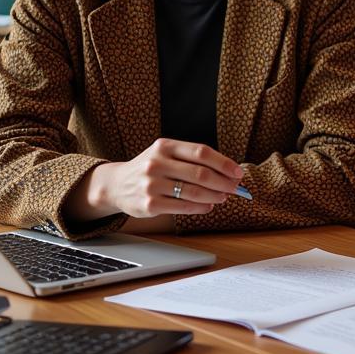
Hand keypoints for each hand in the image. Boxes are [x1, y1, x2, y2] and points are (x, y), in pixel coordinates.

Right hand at [68, 138, 242, 220]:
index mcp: (165, 146)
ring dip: (214, 196)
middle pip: (200, 173)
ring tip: (223, 197)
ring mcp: (151, 184)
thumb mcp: (166, 154)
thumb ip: (192, 159)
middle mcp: (156, 163)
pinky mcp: (149, 204)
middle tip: (235, 188)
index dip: (223, 163)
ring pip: (193, 191)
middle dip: (223, 182)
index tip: (237, 172)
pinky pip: (182, 207)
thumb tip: (227, 172)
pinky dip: (200, 207)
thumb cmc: (150, 168)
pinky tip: (208, 206)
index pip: (201, 152)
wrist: (116, 184)